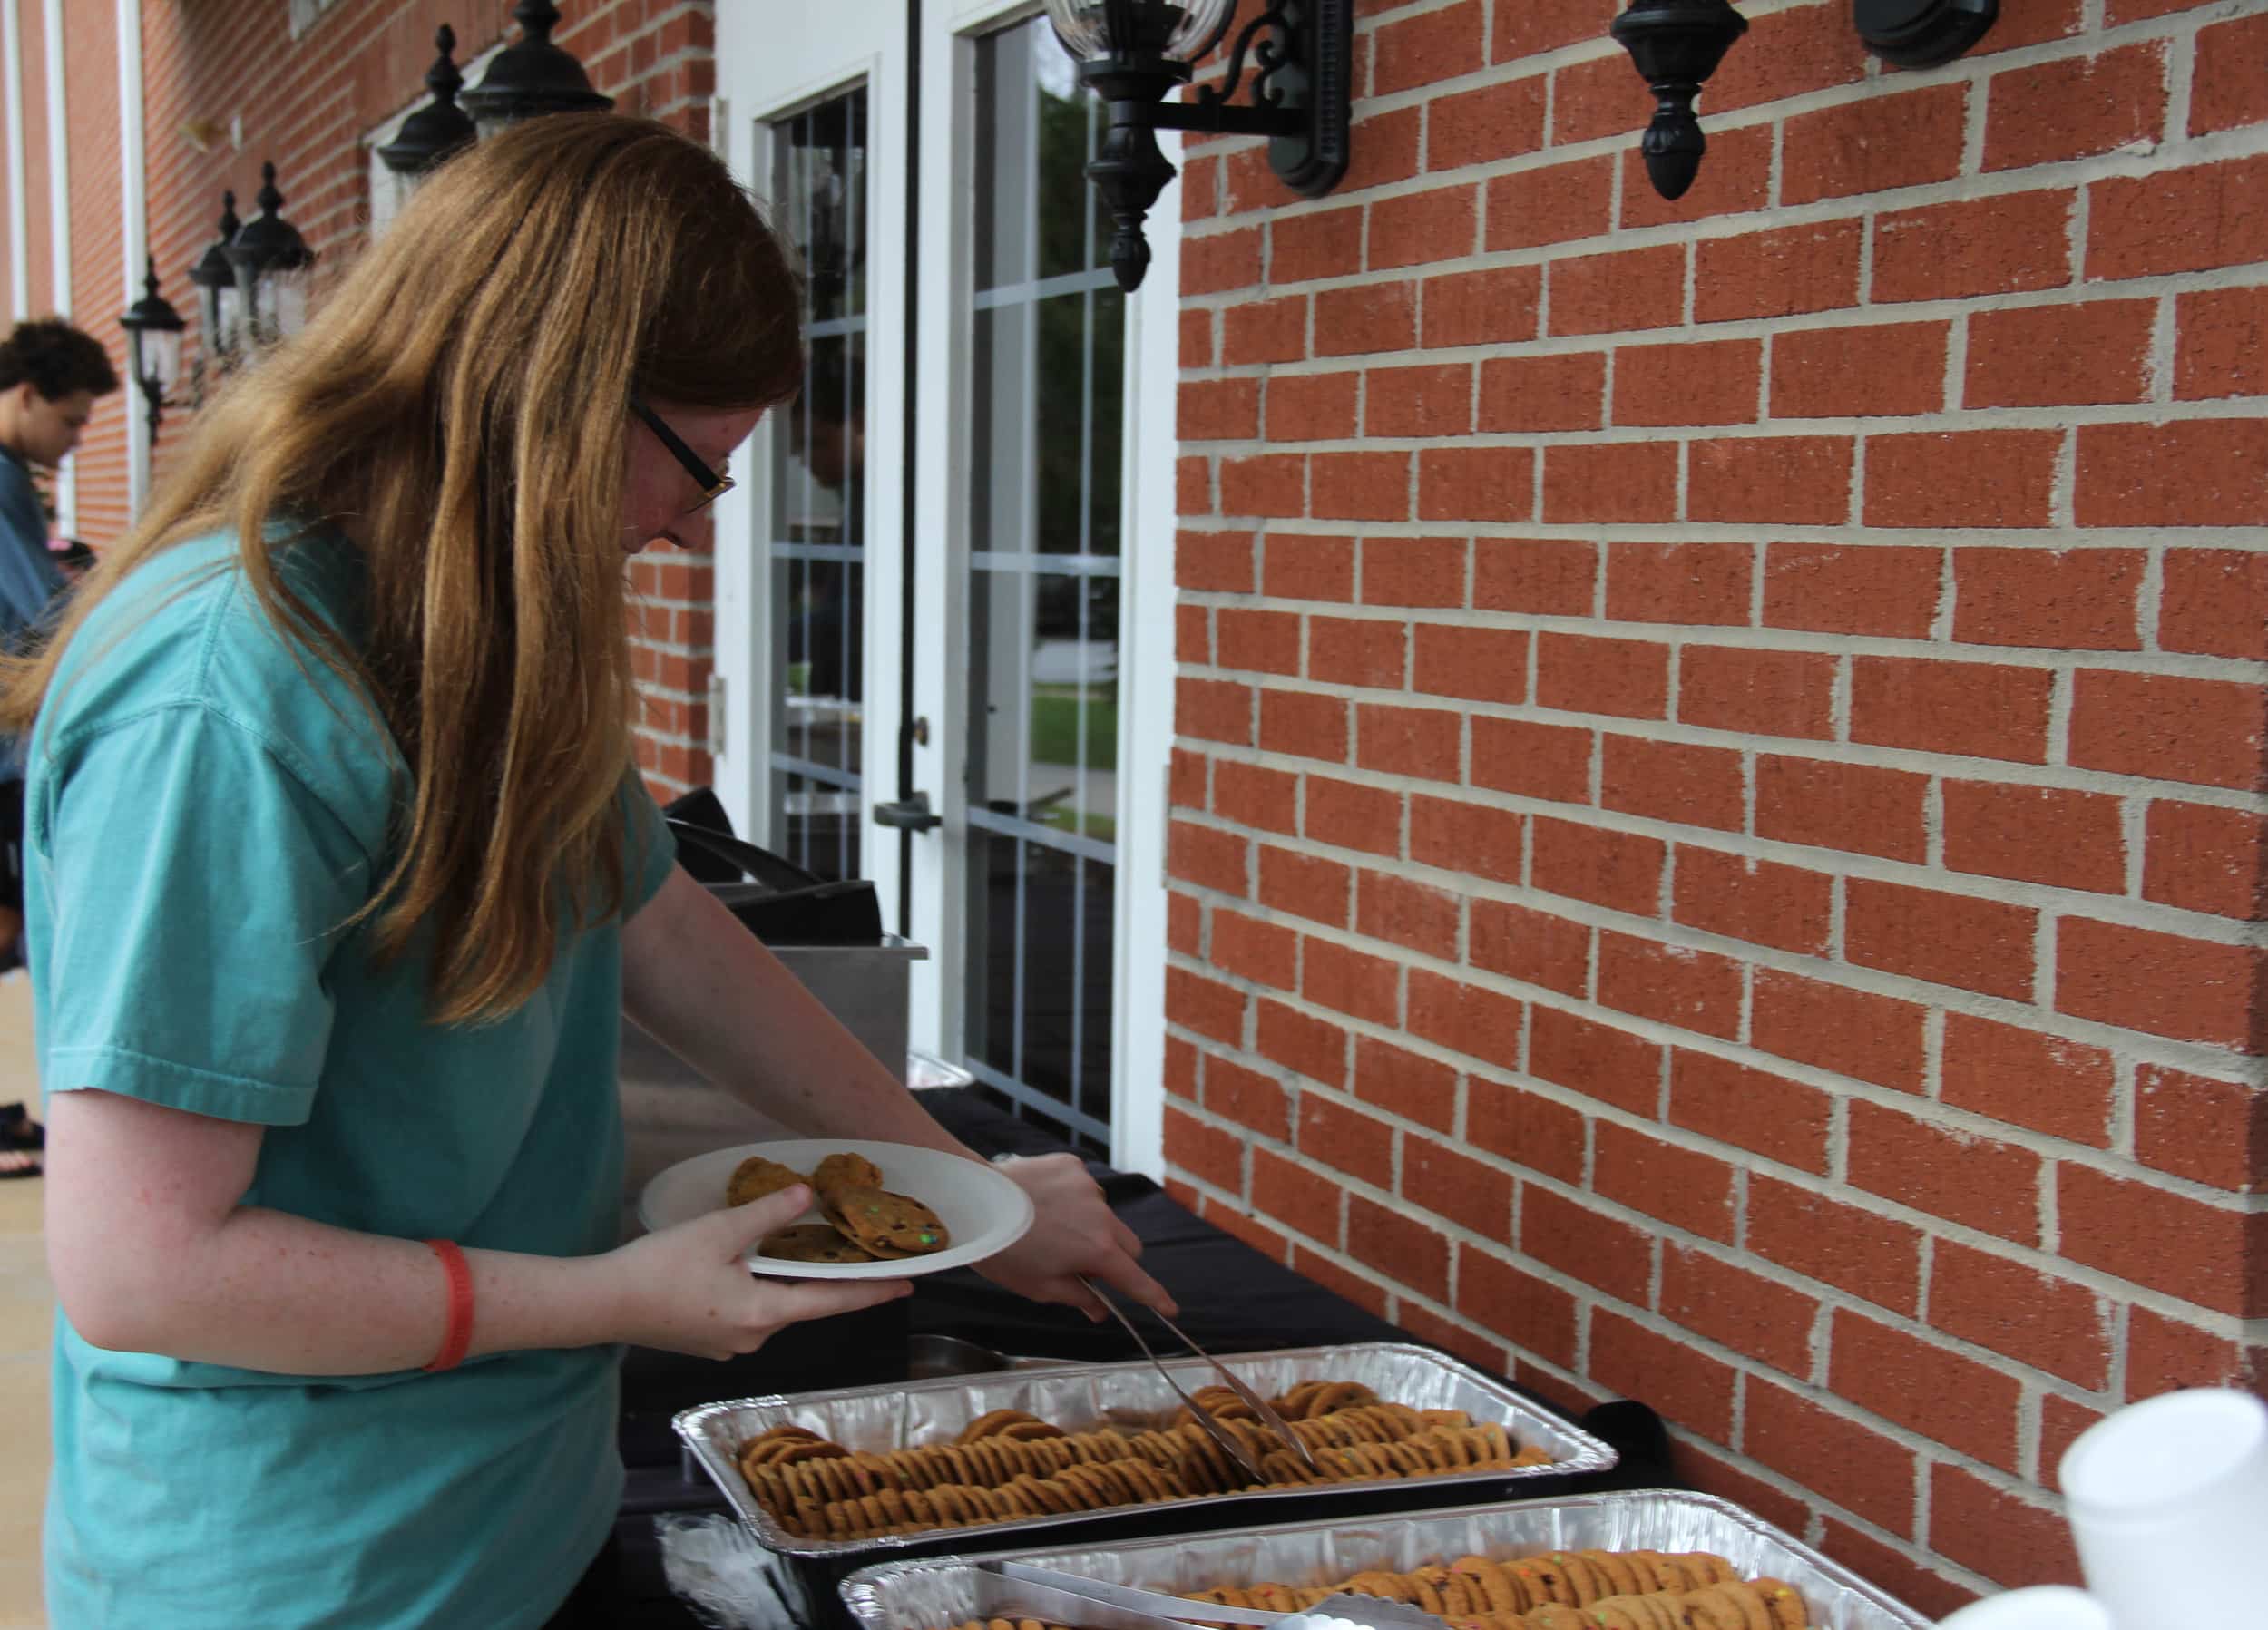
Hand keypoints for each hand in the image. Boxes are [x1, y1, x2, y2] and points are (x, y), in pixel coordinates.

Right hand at [602, 1186, 909, 1359]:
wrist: (600, 1304)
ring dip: (790, 1281)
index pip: (832, 1301)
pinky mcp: (708, 1340)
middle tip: (859, 1254)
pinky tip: (755, 1265)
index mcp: (763, 1313)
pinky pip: (749, 1311)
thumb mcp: (719, 1232)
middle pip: (803, 1303)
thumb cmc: (658, 1268)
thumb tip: (809, 1196)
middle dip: (828, 1278)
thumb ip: (768, 1214)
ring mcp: (728, 1344)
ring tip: (807, 1252)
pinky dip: (762, 1288)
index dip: (873, 1291)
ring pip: (774, 1306)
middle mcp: (753, 1336)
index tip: (908, 1286)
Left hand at [976, 1153, 1177, 1320]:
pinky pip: (1084, 1187)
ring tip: (1050, 1228)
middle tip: (1082, 1265)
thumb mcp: (1040, 1287)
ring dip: (1091, 1225)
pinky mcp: (1072, 1165)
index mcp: (1097, 1250)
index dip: (1154, 1297)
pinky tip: (1044, 1202)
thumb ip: (1078, 1297)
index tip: (1170, 1309)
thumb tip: (1101, 1310)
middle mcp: (1101, 1215)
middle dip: (1114, 1258)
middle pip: (1127, 1244)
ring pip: (1104, 1214)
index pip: (1135, 1279)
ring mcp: (1088, 1185)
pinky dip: (1072, 1198)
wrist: (976, 1202)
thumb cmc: (1005, 1252)